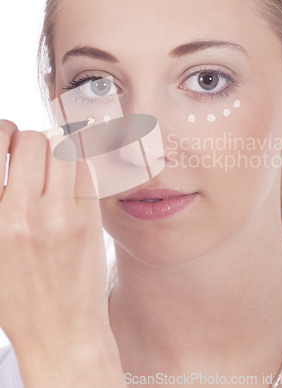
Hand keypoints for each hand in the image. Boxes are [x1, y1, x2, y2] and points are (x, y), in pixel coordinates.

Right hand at [0, 120, 116, 359]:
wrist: (61, 331)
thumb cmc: (18, 297)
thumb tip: (8, 160)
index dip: (4, 132)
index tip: (8, 138)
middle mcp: (27, 215)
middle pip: (36, 141)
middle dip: (31, 140)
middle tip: (31, 156)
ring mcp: (64, 217)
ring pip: (65, 151)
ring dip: (56, 150)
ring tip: (52, 168)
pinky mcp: (91, 221)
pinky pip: (86, 172)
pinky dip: (76, 167)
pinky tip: (69, 182)